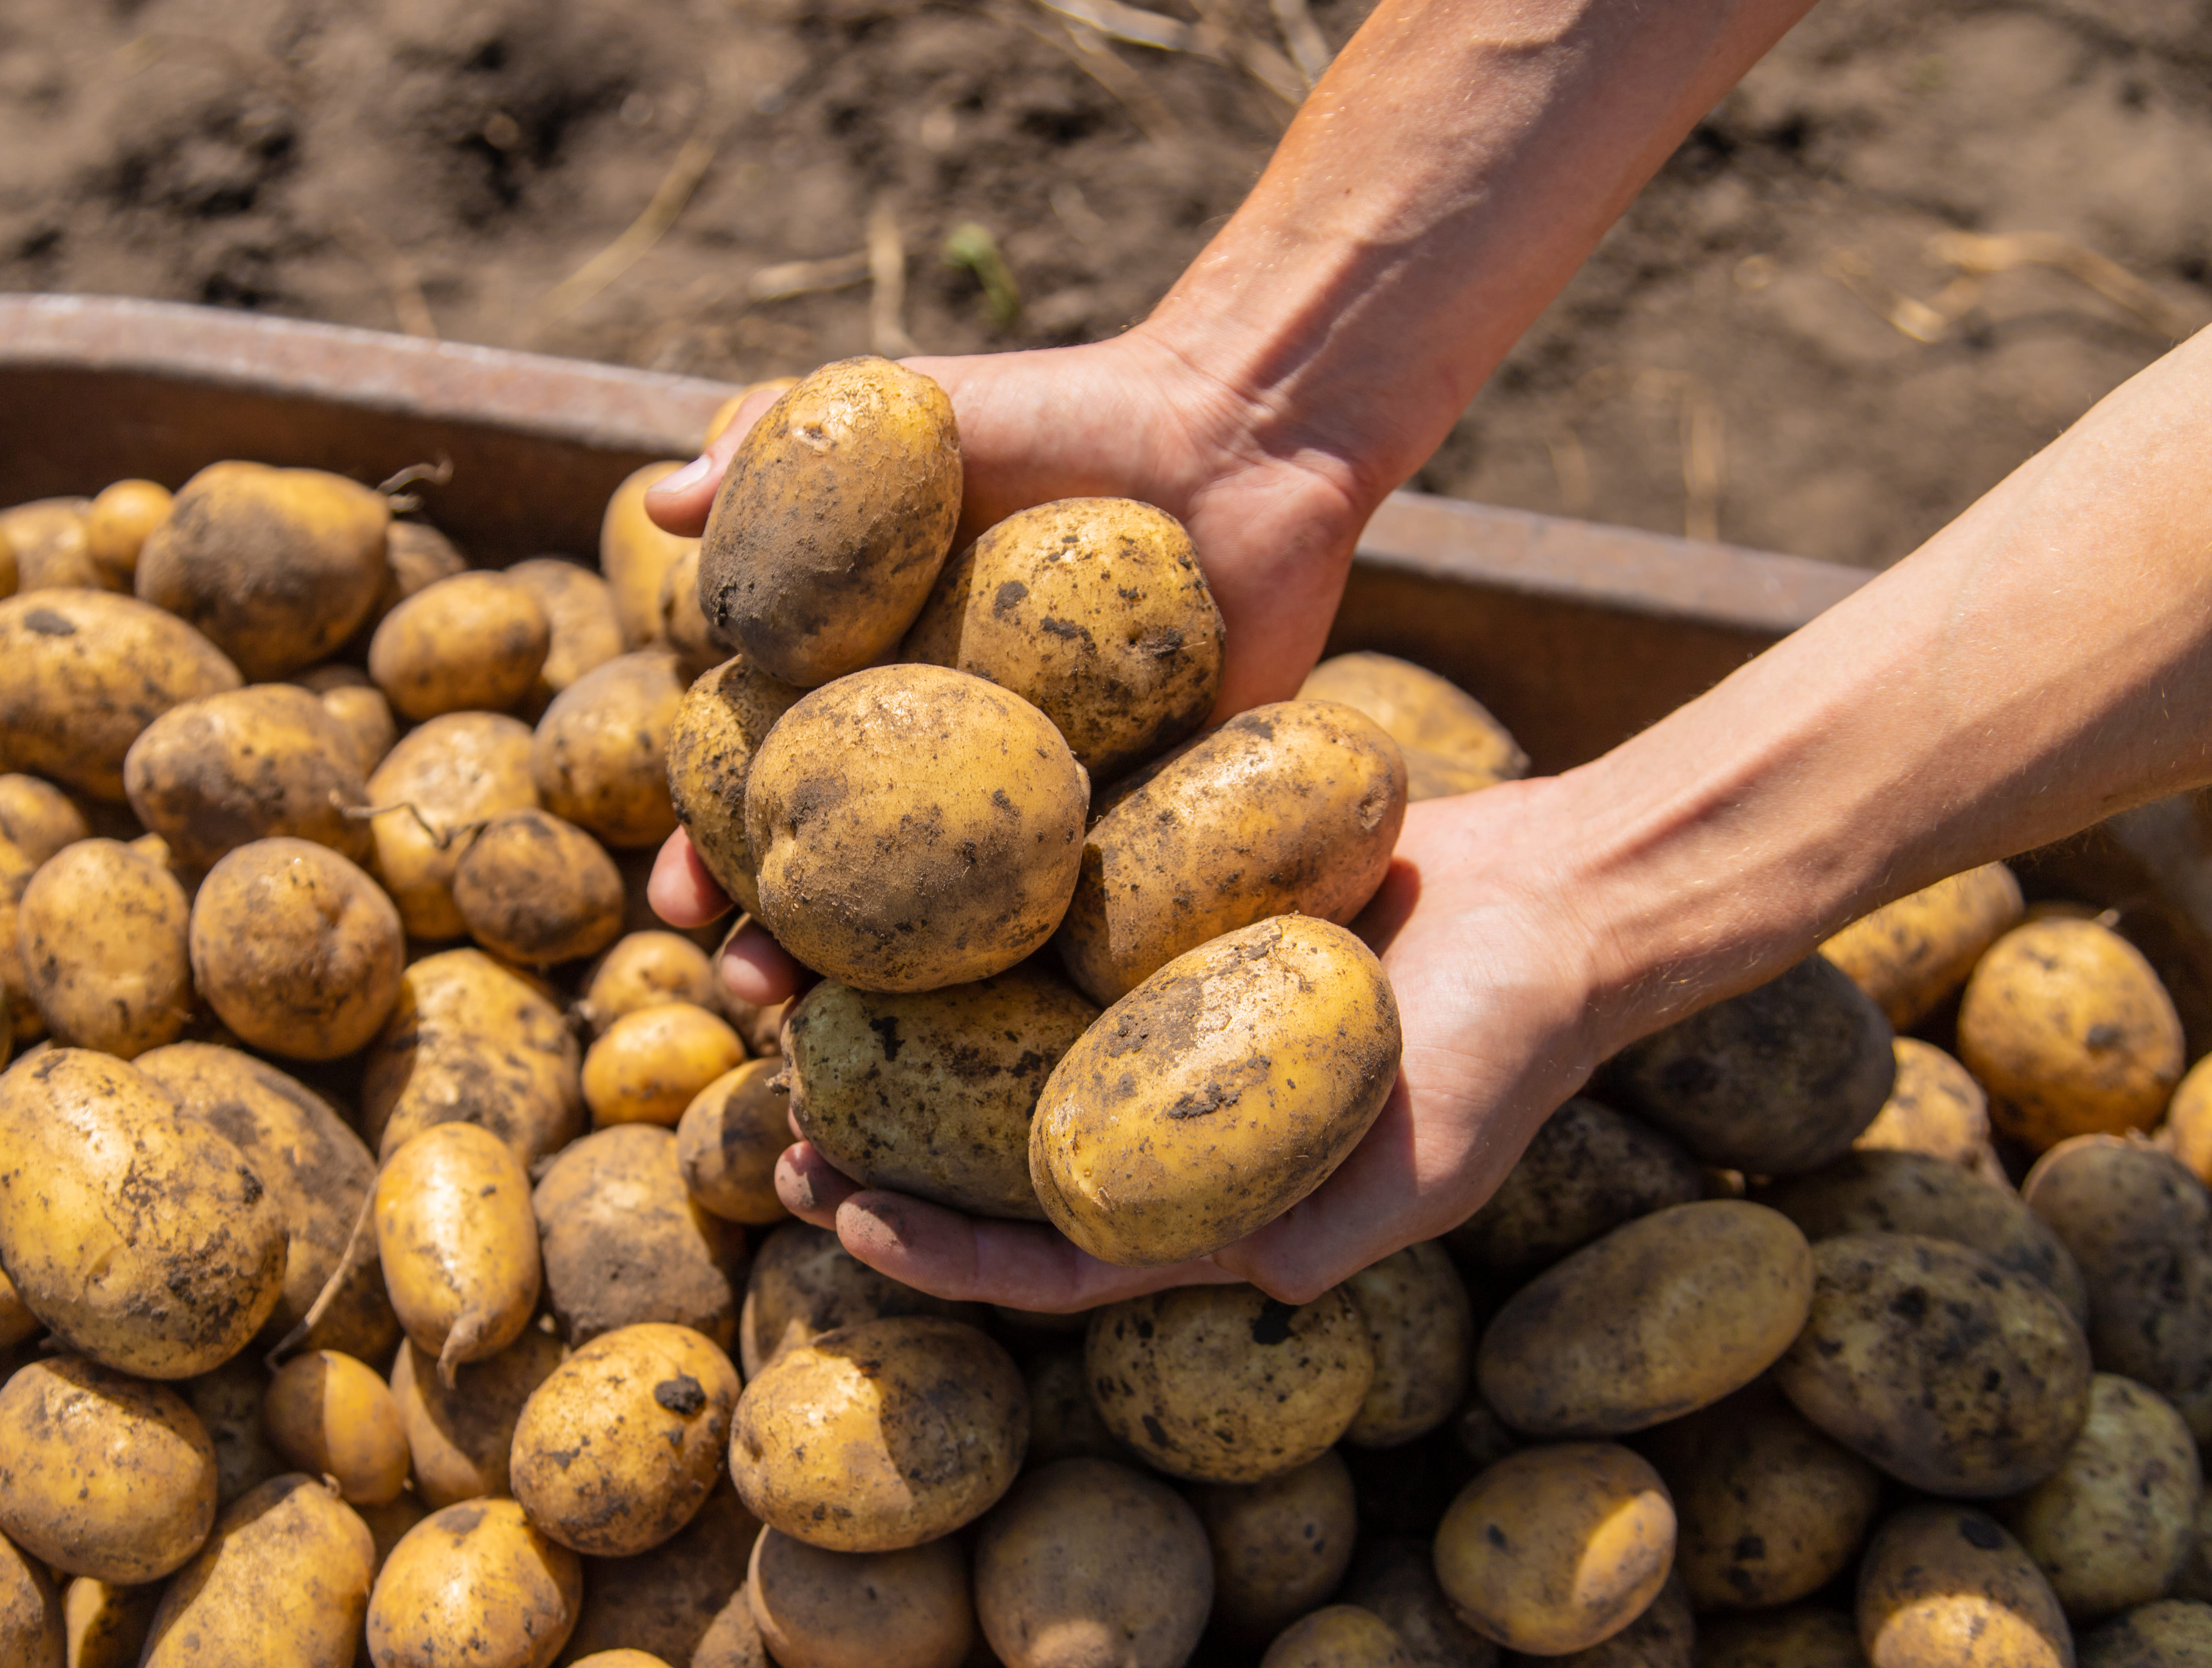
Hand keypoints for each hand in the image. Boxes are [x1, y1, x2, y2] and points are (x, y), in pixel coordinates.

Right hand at [645, 328, 1400, 1010]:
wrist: (1238, 439)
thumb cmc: (1064, 413)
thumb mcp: (906, 412)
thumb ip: (780, 445)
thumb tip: (657, 502)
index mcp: (870, 682)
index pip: (767, 781)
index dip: (710, 845)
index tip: (675, 898)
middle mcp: (948, 760)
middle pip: (849, 877)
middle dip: (785, 948)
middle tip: (752, 995)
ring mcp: (1045, 803)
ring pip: (955, 927)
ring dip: (893, 994)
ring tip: (853, 1040)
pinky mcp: (1148, 825)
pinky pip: (1091, 918)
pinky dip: (1047, 979)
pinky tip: (1006, 1035)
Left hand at [653, 772, 1617, 1308]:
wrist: (1550, 898)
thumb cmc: (1509, 1044)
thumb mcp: (1439, 1157)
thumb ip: (1346, 1226)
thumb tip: (1253, 1280)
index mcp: (1197, 1198)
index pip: (1045, 1260)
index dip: (943, 1258)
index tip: (850, 1226)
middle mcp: (1150, 1110)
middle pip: (983, 1153)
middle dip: (878, 1154)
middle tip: (772, 1129)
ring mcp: (1144, 1010)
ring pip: (986, 1035)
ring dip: (889, 1031)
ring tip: (784, 1005)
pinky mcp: (1156, 910)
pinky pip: (1041, 924)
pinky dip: (964, 917)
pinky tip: (886, 885)